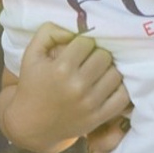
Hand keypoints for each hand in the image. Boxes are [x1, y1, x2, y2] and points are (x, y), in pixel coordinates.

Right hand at [1, 23, 130, 152]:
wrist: (31, 125)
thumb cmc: (32, 85)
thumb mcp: (32, 53)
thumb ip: (49, 32)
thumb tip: (73, 28)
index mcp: (61, 68)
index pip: (87, 42)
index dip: (83, 41)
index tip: (78, 48)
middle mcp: (77, 86)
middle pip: (104, 56)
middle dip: (97, 53)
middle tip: (89, 59)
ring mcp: (90, 103)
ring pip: (116, 74)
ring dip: (108, 69)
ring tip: (98, 72)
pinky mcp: (98, 117)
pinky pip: (122, 97)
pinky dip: (119, 88)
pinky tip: (108, 85)